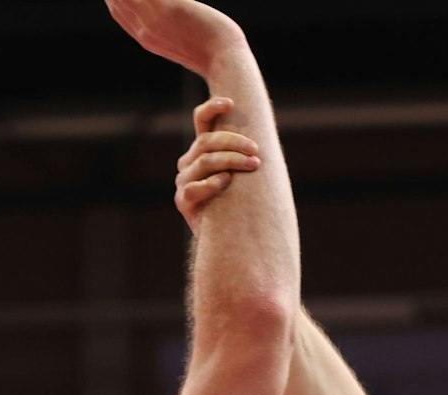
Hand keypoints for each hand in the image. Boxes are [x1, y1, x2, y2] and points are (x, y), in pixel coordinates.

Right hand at [104, 0, 245, 74]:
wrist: (226, 62)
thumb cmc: (213, 49)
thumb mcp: (182, 38)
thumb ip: (169, 26)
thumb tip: (171, 11)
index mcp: (147, 39)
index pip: (119, 12)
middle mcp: (145, 30)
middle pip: (117, 0)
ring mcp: (154, 20)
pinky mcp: (169, 9)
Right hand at [174, 97, 260, 230]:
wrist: (230, 238)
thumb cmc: (241, 203)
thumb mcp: (244, 175)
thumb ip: (245, 156)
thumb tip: (264, 139)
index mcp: (202, 150)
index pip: (202, 121)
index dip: (212, 108)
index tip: (230, 102)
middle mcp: (190, 163)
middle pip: (207, 141)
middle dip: (233, 142)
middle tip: (255, 151)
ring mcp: (184, 181)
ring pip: (204, 161)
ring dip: (231, 160)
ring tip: (252, 165)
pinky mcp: (183, 201)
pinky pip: (195, 188)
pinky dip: (212, 183)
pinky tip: (225, 182)